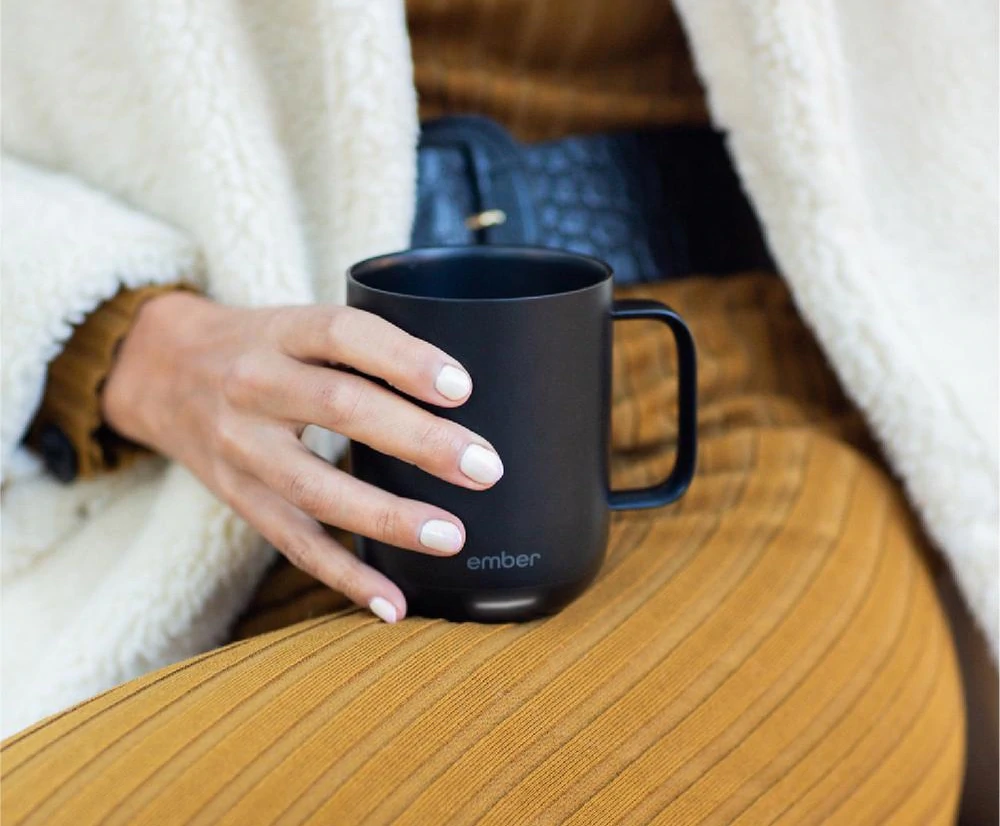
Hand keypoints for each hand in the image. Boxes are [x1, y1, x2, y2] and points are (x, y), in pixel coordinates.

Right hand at [102, 291, 502, 622]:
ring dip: (387, 518)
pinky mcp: (239, 499)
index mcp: (281, 331)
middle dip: (418, 441)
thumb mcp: (298, 324)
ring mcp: (241, 448)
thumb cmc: (262, 347)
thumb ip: (362, 348)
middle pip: (339, 410)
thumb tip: (463, 390)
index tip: (461, 387)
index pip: (343, 334)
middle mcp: (254, 386)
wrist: (163, 372)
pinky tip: (393, 603)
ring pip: (315, 489)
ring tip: (451, 536)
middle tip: (484, 467)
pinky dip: (344, 577)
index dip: (402, 358)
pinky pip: (293, 545)